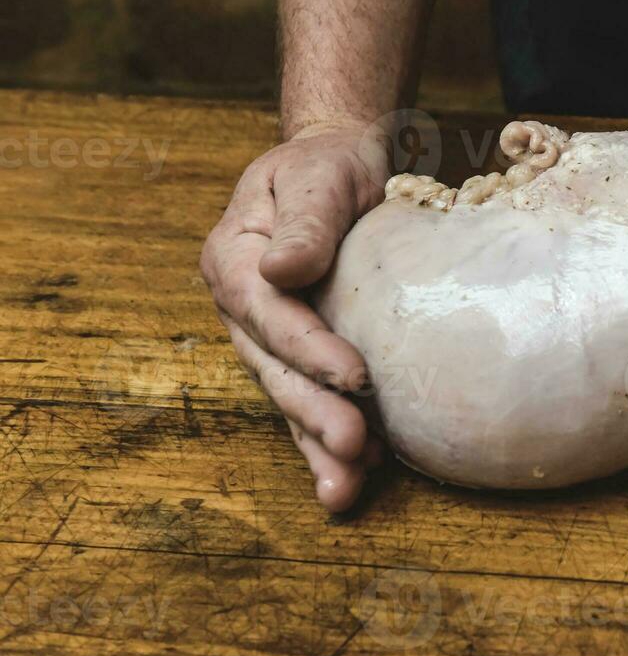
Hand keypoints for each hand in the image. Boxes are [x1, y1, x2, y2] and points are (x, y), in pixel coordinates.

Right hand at [200, 119, 390, 510]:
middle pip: (275, 369)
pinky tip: (364, 469)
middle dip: (313, 415)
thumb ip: (304, 221)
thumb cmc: (328, 165)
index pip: (270, 314)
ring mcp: (267, 336)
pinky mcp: (298, 352)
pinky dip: (329, 438)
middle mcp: (242, 307)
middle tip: (353, 449)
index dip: (309, 349)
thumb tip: (281, 269)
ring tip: (346, 490)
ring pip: (288, 397)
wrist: (340, 168)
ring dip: (316, 446)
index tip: (356, 375)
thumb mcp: (317, 175)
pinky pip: (310, 398)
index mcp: (234, 260)